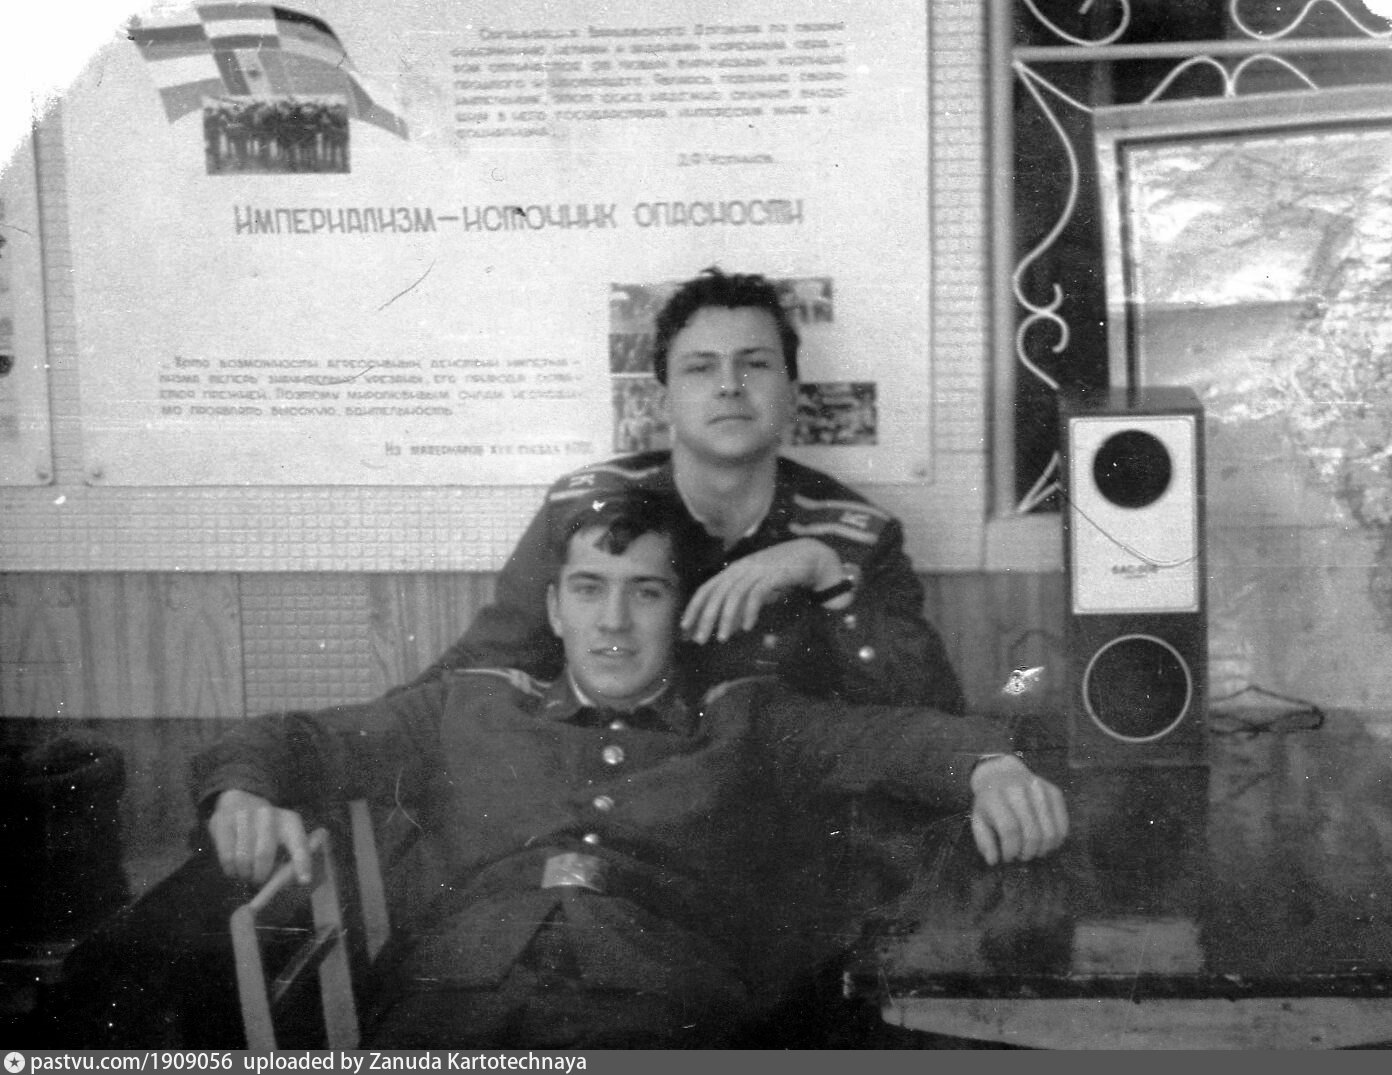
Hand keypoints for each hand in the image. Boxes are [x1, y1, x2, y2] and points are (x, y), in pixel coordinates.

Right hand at [208, 788, 311, 885]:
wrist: (239, 802)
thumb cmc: (267, 832)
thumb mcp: (284, 840)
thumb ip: (289, 862)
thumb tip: (288, 883)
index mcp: (290, 821)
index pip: (298, 843)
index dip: (302, 862)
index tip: (305, 881)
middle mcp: (268, 814)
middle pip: (263, 854)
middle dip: (261, 875)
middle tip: (258, 881)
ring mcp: (244, 815)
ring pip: (243, 858)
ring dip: (245, 873)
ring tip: (247, 872)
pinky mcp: (222, 821)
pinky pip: (227, 857)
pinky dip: (231, 870)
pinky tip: (234, 868)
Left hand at [681, 538, 843, 643]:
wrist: (810, 557)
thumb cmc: (780, 575)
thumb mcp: (756, 586)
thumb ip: (742, 602)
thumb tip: (729, 625)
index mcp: (733, 570)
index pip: (706, 588)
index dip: (694, 607)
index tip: (685, 627)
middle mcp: (741, 568)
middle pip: (716, 594)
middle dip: (706, 618)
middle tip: (700, 639)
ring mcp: (757, 570)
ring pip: (734, 595)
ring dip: (726, 618)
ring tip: (723, 639)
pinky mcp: (774, 574)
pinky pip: (757, 594)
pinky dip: (750, 611)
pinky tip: (747, 627)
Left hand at [968, 755, 1068, 865]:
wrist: (1002, 773)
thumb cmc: (989, 803)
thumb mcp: (978, 819)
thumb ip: (984, 841)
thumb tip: (994, 861)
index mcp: (994, 796)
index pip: (1009, 829)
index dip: (1011, 849)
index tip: (1008, 858)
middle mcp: (1018, 789)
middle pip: (1032, 832)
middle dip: (1028, 852)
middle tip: (1022, 856)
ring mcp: (1039, 789)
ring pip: (1050, 831)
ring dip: (1043, 849)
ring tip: (1033, 851)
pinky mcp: (1054, 791)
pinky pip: (1063, 824)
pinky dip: (1056, 840)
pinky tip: (1046, 843)